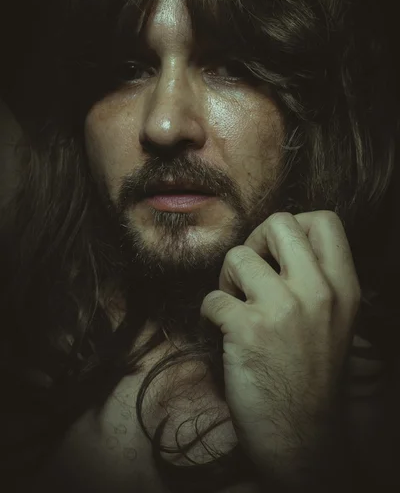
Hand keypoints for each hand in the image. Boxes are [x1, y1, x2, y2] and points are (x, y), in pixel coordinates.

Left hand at [200, 211, 360, 484]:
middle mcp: (318, 292)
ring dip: (226, 279)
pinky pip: (211, 297)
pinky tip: (222, 331)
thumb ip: (315, 278)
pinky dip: (209, 312)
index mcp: (343, 287)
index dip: (293, 225)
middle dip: (255, 240)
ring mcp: (283, 309)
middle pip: (279, 222)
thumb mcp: (334, 320)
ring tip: (234, 305)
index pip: (324, 220)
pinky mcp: (248, 331)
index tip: (277, 253)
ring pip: (236, 256)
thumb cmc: (311, 374)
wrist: (301, 435)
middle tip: (249, 271)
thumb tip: (274, 243)